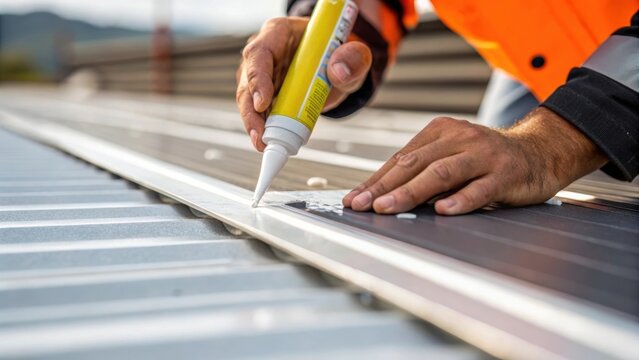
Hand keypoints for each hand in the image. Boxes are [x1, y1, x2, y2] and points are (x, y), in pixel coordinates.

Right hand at [237, 17, 371, 151]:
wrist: (337, 64)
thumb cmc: (337, 52)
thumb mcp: (352, 52)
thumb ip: (352, 58)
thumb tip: (338, 72)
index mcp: (278, 34)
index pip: (259, 53)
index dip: (257, 78)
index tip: (262, 103)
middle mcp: (265, 54)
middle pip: (247, 82)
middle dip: (251, 112)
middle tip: (260, 136)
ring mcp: (262, 76)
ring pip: (249, 100)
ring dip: (255, 124)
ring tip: (264, 144)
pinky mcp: (264, 94)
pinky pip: (258, 113)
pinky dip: (263, 129)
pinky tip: (268, 142)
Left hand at [343, 107, 607, 214]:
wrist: (541, 150)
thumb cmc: (487, 159)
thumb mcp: (452, 156)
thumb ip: (423, 172)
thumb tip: (382, 195)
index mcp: (440, 131)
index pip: (400, 158)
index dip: (375, 180)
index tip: (353, 199)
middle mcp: (459, 138)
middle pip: (415, 164)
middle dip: (383, 187)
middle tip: (361, 205)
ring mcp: (483, 154)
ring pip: (442, 173)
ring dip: (411, 192)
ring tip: (388, 207)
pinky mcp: (506, 174)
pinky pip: (481, 188)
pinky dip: (461, 199)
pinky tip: (443, 210)